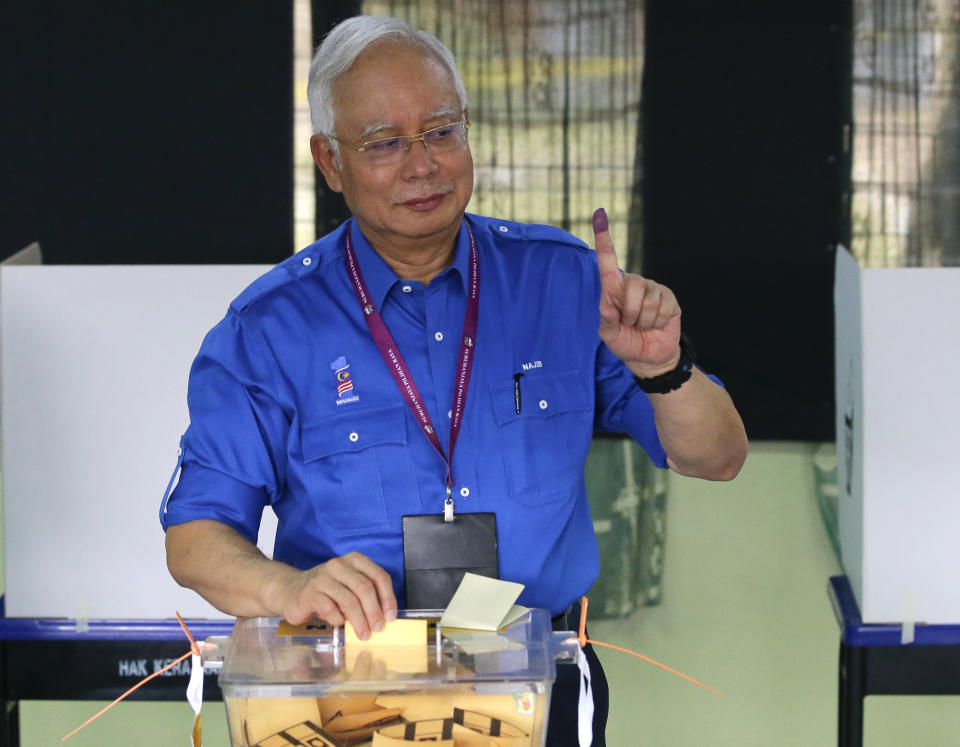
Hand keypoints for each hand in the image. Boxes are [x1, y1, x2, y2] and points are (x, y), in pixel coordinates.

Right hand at [275, 552, 396, 639]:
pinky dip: (338, 620)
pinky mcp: (310, 593)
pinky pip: (331, 609)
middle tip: (378, 628)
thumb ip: (365, 593)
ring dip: (359, 621)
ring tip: (363, 634)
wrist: (290, 590)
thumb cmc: (326, 590)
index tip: (391, 616)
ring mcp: (323, 578)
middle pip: (365, 589)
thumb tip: (385, 616)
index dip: (388, 598)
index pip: (379, 576)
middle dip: (374, 612)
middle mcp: (339, 565)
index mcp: (354, 560)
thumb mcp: (348, 585)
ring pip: (349, 601)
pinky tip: (339, 623)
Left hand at [592, 207, 681, 375]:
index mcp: (613, 289)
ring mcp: (653, 289)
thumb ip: (607, 323)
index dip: (604, 238)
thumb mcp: (610, 336)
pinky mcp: (669, 298)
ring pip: (649, 299)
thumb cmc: (625, 342)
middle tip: (630, 323)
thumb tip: (607, 308)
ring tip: (643, 325)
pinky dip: (658, 322)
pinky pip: (663, 307)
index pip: (607, 261)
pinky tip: (656, 325)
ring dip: (644, 320)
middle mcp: (633, 284)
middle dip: (630, 310)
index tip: (599, 213)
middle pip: (633, 284)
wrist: (649, 356)